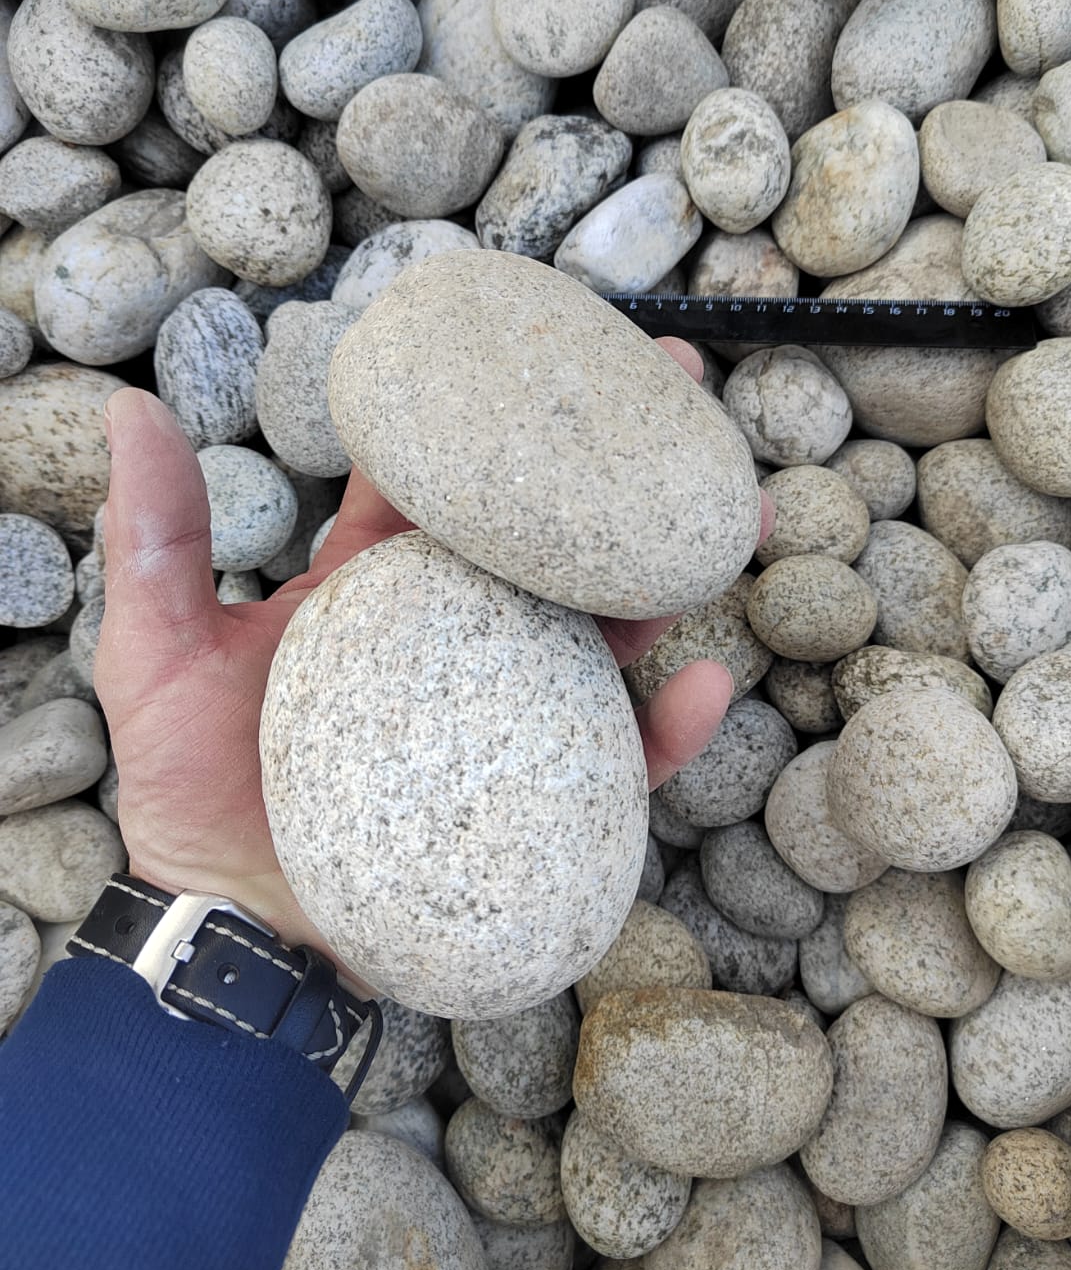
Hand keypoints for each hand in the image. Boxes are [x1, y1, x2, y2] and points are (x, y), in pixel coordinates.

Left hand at [95, 343, 767, 972]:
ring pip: (611, 630)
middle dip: (623, 463)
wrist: (237, 929)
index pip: (449, 477)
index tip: (554, 340)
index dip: (498, 406)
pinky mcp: (540, 800)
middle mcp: (459, 634)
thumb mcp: (157, 658)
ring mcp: (510, 714)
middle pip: (553, 535)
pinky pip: (620, 762)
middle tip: (686, 394)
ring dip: (676, 574)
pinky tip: (701, 684)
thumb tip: (135, 411)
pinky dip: (668, 728)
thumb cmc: (194, 793)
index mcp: (382, 584)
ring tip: (735, 520)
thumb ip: (159, 541)